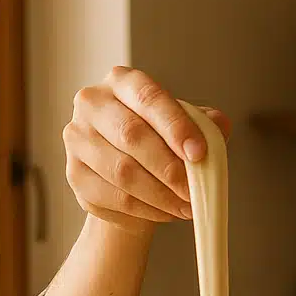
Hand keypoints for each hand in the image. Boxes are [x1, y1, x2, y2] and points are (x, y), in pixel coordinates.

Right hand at [63, 66, 231, 232]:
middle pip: (131, 136)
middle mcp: (92, 103)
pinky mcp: (75, 175)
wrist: (129, 178)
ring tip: (186, 207)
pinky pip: (115, 198)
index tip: (199, 154)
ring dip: (161, 196)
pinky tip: (167, 213)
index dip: (175, 126)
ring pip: (122, 172)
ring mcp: (77, 138)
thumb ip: (203, 125)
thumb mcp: (185, 128)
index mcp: (122, 82)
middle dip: (169, 169)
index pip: (148, 98)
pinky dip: (147, 210)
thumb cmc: (159, 144)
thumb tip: (220, 124)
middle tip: (194, 192)